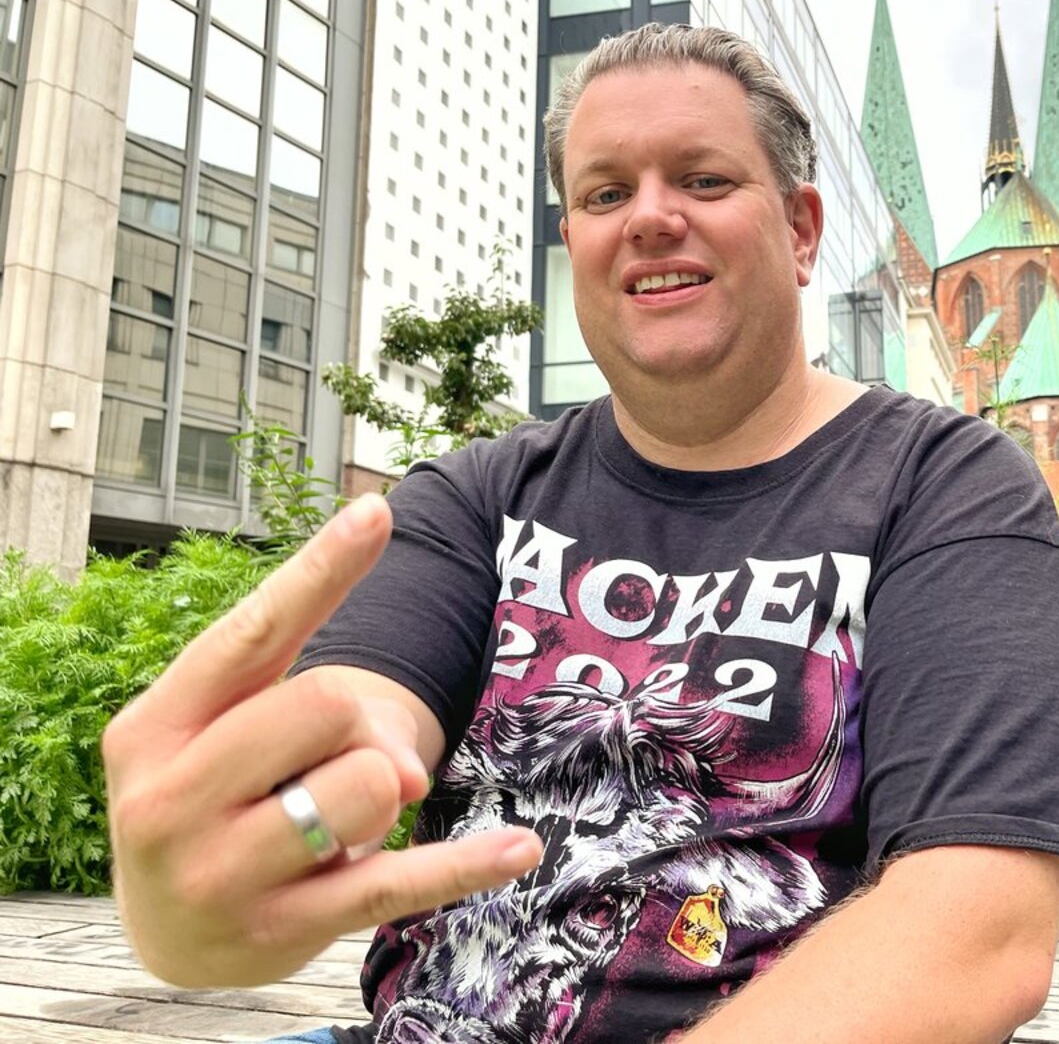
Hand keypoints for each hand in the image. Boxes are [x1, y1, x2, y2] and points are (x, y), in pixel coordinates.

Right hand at [102, 494, 543, 987]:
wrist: (168, 928)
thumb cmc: (218, 795)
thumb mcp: (237, 738)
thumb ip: (319, 712)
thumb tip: (402, 774)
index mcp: (154, 726)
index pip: (250, 633)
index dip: (321, 571)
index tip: (377, 510)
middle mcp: (169, 800)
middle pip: (327, 704)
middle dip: (360, 721)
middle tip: (334, 760)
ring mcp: (220, 875)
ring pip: (369, 786)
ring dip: (380, 794)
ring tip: (332, 824)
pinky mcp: (282, 933)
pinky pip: (398, 882)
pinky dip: (466, 865)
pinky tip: (519, 850)